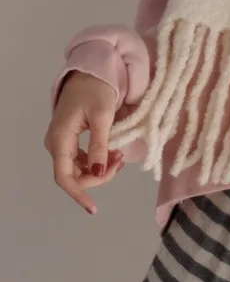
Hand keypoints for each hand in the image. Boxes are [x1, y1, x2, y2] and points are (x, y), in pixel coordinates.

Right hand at [44, 72, 122, 214]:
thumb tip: (98, 173)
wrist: (91, 72)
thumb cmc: (96, 90)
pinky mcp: (70, 141)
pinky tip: (112, 154)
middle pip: (74, 176)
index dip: (78, 195)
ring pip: (79, 170)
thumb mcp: (102, 117)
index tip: (93, 209)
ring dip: (100, 170)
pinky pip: (82, 160)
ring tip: (119, 156)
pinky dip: (98, 162)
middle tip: (120, 162)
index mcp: (60, 139)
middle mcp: (56, 144)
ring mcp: (62, 143)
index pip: (64, 177)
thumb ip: (100, 146)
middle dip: (98, 177)